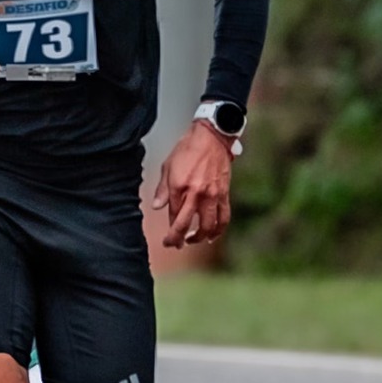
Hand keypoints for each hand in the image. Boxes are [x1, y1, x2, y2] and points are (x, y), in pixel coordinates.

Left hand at [152, 121, 234, 249]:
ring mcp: (211, 195)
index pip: (173, 216)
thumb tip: (156, 206)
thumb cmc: (188, 149)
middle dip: (179, 240)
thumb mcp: (168, 166)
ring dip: (200, 238)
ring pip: (207, 226)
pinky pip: (224, 217)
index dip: (170, 231)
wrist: (212, 137)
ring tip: (194, 240)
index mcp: (179, 187)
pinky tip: (213, 235)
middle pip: (186, 225)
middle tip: (176, 245)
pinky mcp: (224, 194)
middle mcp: (195, 194)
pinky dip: (219, 230)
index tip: (168, 239)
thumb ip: (162, 189)